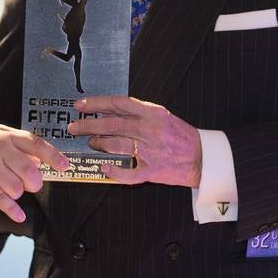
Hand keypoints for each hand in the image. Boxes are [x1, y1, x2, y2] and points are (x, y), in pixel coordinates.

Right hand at [0, 123, 68, 221]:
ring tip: (6, 189)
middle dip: (34, 182)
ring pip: (18, 187)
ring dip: (17, 193)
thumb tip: (35, 157)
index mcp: (4, 136)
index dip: (53, 156)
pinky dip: (12, 210)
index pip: (36, 145)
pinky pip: (2, 200)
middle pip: (31, 171)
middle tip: (30, 184)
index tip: (65, 166)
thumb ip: (12, 144)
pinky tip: (18, 216)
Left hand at [67, 95, 201, 186]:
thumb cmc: (180, 135)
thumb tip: (109, 110)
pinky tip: (104, 168)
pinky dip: (114, 172)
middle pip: (112, 124)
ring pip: (116, 145)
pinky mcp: (152, 171)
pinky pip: (128, 173)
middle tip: (74, 127)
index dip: (97, 104)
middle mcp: (150, 130)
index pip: (119, 104)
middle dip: (88, 125)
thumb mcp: (162, 116)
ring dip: (99, 144)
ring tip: (90, 143)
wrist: (202, 158)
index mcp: (152, 113)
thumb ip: (138, 113)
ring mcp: (151, 151)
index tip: (80, 105)